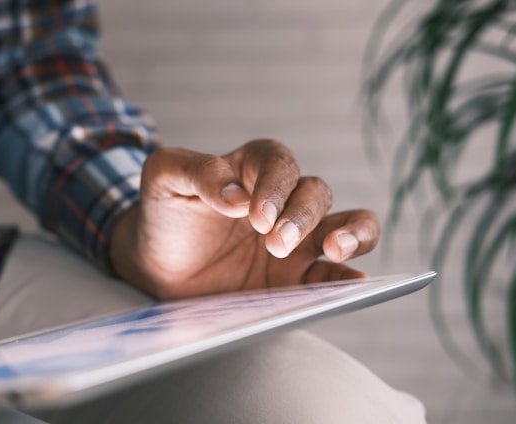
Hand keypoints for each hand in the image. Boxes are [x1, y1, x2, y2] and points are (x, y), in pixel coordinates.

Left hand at [110, 139, 379, 298]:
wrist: (159, 263)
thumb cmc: (166, 213)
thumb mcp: (165, 179)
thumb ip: (196, 171)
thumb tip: (236, 195)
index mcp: (252, 169)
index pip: (279, 164)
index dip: (274, 186)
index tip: (254, 216)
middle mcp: (282, 199)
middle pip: (315, 193)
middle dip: (300, 216)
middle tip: (274, 243)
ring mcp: (295, 238)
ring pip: (346, 222)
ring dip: (351, 232)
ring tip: (336, 249)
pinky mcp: (297, 275)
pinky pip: (333, 272)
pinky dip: (349, 273)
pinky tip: (355, 280)